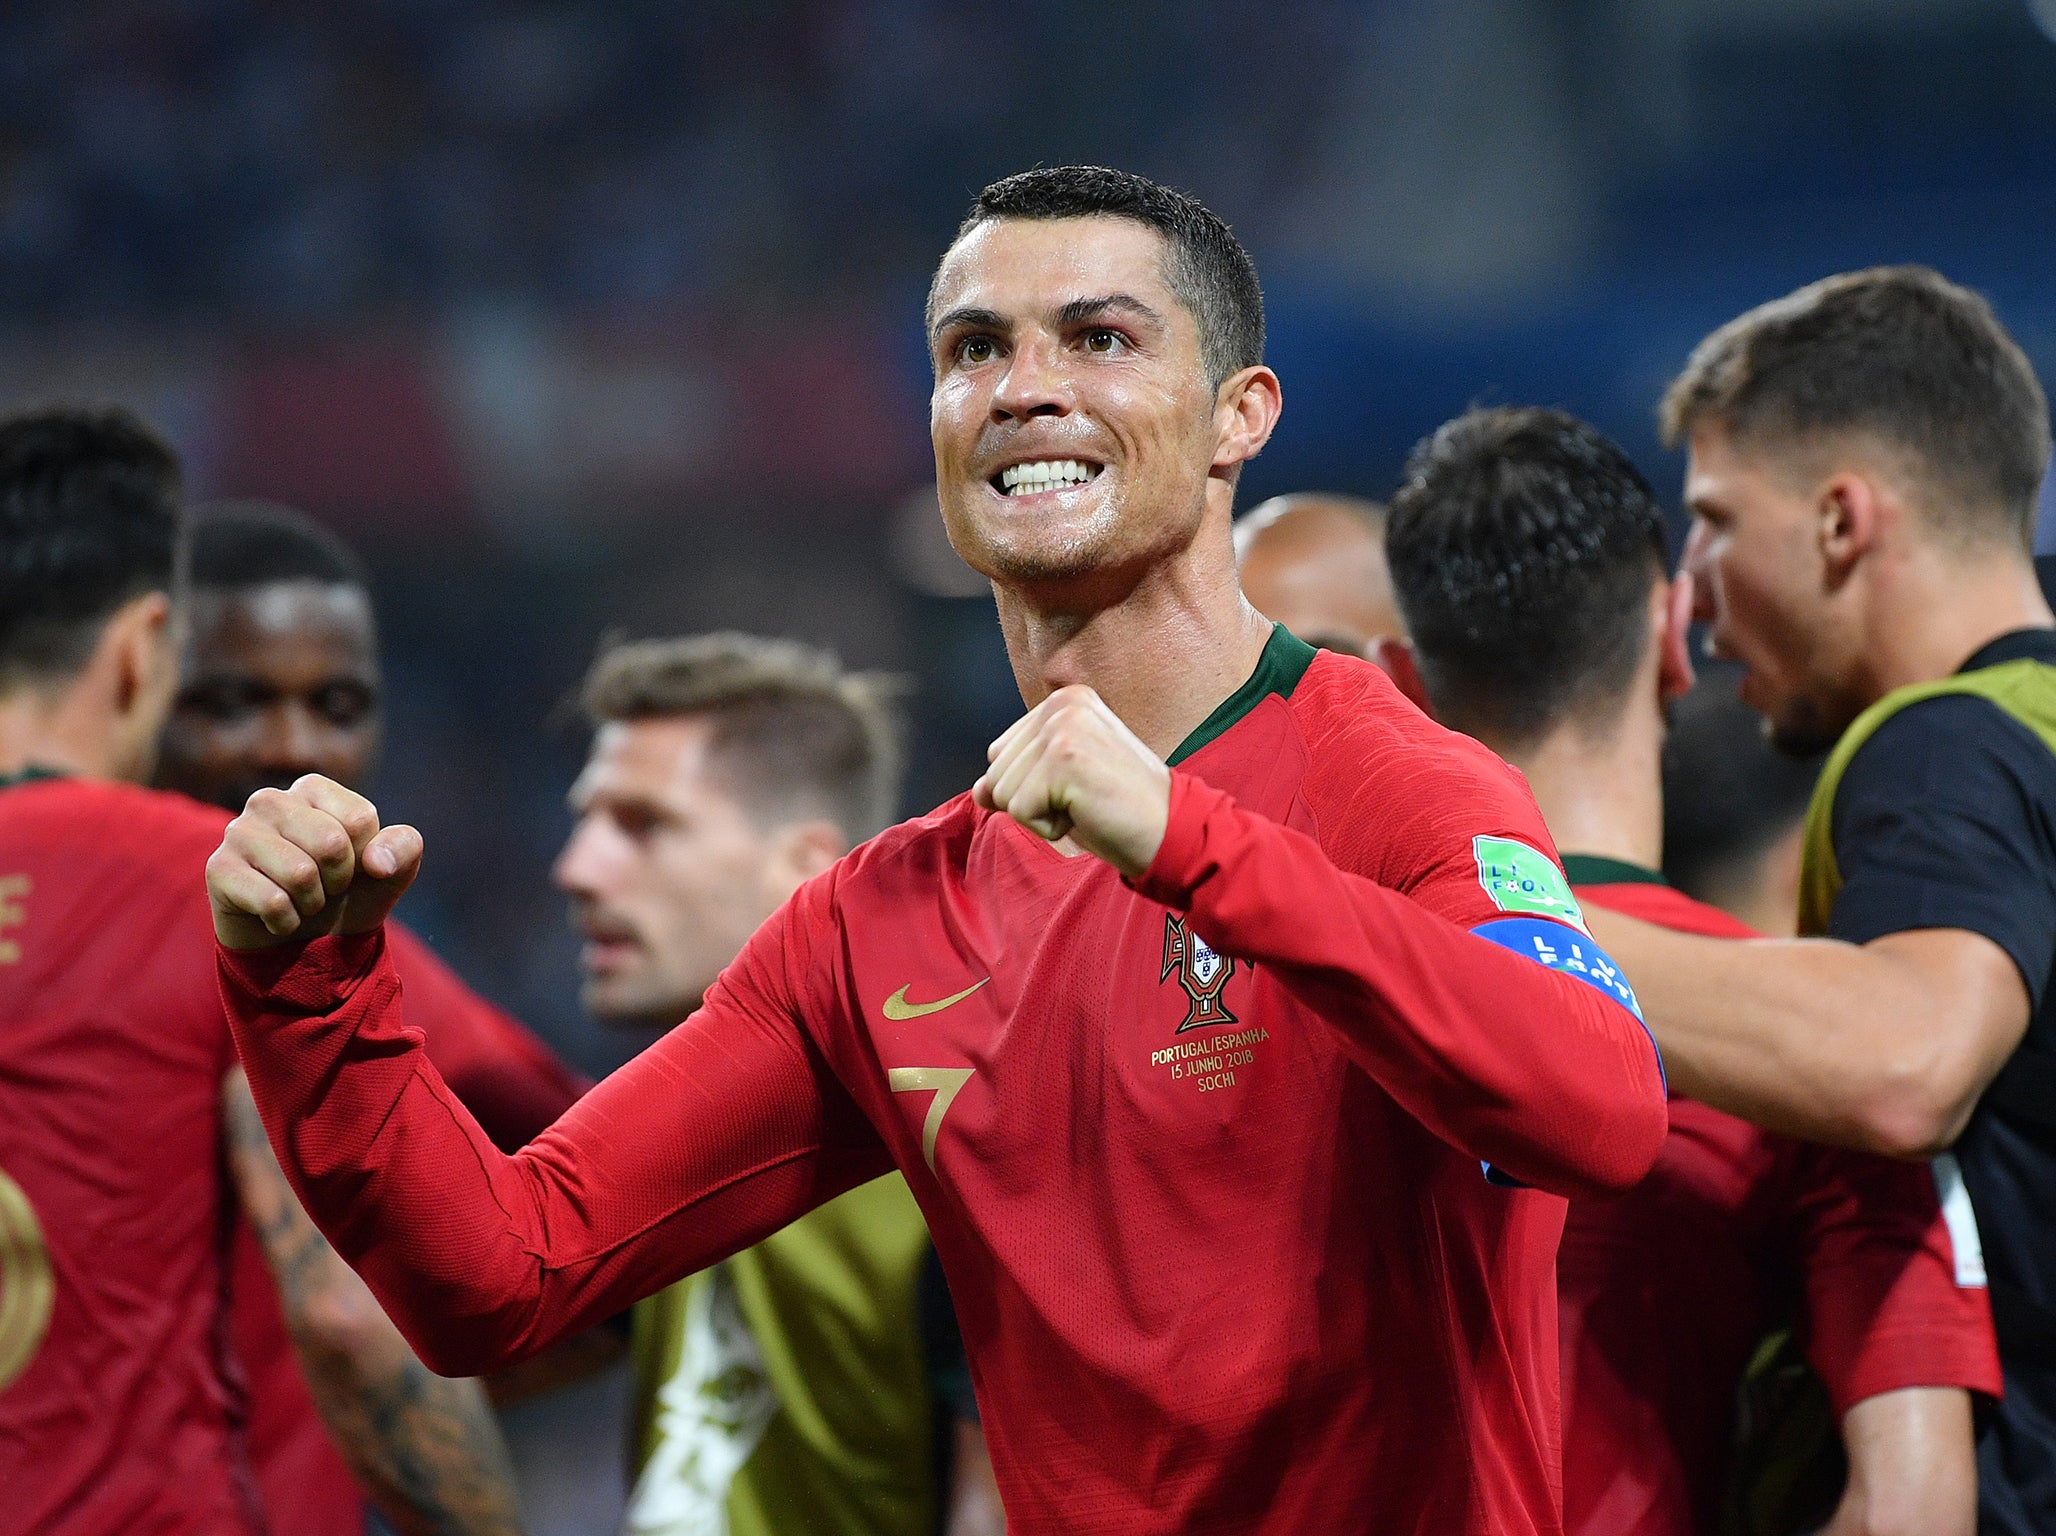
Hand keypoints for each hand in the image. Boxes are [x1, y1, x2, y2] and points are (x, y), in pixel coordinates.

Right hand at [207, 775, 422, 950]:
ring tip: (301, 901)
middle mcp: (270, 800)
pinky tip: (276, 917)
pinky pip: (272, 901)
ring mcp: (238, 832)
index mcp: (312, 789)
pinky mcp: (218, 869)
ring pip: (301, 873)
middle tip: (324, 889)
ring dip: (311, 903)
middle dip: (338, 881)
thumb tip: (378, 863)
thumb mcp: (390, 871)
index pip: (359, 820)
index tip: (350, 867)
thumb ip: (403, 849)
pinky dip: (286, 921)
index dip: (365, 857)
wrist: (302, 944)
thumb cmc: (347, 896)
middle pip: (331, 843)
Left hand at [973, 685, 1170, 878]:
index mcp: (1065, 699)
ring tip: (1086, 804)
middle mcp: (1062, 704)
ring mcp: (1062, 728)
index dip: (1032, 786)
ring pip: (1003, 792)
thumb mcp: (1061, 783)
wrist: (1171, 830)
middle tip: (1084, 798)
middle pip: (996, 771)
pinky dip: (1049, 828)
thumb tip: (978, 790)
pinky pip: (1019, 811)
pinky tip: (1087, 813)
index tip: (1080, 785)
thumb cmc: (1119, 809)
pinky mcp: (1062, 759)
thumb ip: (1018, 776)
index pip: (1001, 752)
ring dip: (1041, 814)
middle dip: (1033, 801)